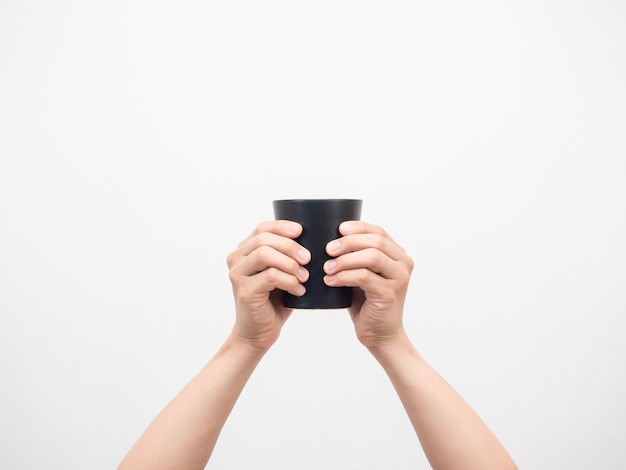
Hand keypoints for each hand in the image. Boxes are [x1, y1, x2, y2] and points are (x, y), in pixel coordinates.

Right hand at [226, 220, 310, 349]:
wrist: (258, 333)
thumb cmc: (273, 302)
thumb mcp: (281, 273)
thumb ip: (286, 256)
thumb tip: (314, 239)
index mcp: (244, 251)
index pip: (262, 228)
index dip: (282, 226)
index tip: (301, 231)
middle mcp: (236, 260)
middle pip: (264, 239)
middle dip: (290, 246)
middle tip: (308, 259)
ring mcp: (238, 275)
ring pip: (265, 254)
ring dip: (290, 264)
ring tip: (304, 277)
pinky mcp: (245, 290)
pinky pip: (270, 276)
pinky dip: (289, 281)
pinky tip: (299, 290)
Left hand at [323, 221, 413, 348]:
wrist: (380, 334)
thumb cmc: (368, 303)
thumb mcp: (363, 274)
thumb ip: (356, 257)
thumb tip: (330, 240)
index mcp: (398, 255)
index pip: (379, 231)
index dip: (358, 227)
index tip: (338, 229)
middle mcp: (403, 264)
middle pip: (375, 241)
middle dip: (348, 242)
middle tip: (328, 249)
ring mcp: (399, 279)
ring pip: (371, 256)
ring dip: (345, 260)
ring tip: (327, 267)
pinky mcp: (389, 294)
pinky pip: (364, 277)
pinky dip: (344, 276)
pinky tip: (331, 280)